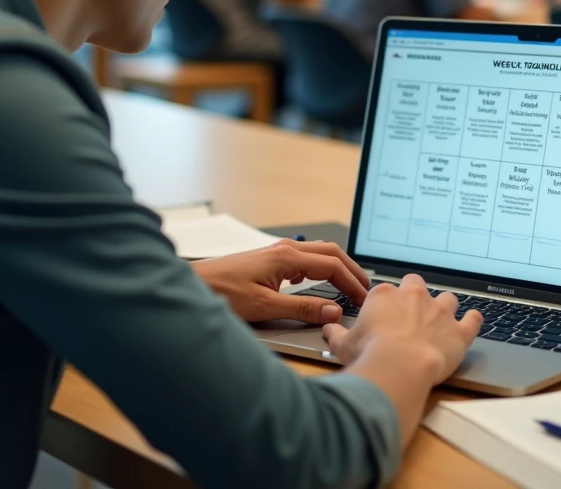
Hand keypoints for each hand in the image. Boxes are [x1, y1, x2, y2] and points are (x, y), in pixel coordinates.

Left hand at [192, 240, 369, 323]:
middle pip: (331, 253)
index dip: (351, 282)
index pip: (332, 265)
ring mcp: (278, 253)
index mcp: (287, 257)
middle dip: (351, 270)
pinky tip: (320, 284)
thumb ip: (302, 309)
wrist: (195, 285)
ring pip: (319, 254)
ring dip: (337, 268)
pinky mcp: (271, 260)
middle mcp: (285, 250)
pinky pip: (306, 260)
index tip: (363, 298)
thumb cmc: (222, 293)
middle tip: (365, 291)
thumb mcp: (265, 307)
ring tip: (349, 287)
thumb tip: (332, 310)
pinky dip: (322, 269)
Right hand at [323, 274, 480, 385]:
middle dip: (416, 294)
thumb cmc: (370, 354)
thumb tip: (328, 330)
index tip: (384, 314)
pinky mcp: (459, 331)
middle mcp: (414, 297)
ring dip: (445, 307)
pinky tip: (473, 320)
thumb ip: (337, 334)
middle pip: (417, 284)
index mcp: (384, 295)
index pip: (385, 289)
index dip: (385, 302)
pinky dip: (473, 320)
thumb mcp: (344, 344)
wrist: (399, 366)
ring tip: (442, 318)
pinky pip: (472, 319)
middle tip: (411, 311)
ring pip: (447, 299)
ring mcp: (439, 312)